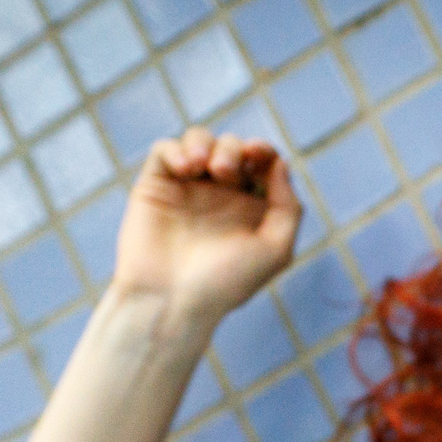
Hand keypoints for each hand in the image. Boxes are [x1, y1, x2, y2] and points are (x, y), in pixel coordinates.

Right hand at [112, 126, 302, 322]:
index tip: (259, 155)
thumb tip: (278, 164)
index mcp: (251, 209)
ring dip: (207, 143)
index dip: (264, 150)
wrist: (172, 300)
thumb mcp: (274, 251)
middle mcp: (220, 196)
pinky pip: (165, 150)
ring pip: (199, 141)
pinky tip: (186, 168)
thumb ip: (287, 207)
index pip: (262, 164)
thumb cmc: (226, 283)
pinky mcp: (155, 186)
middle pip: (232, 148)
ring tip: (205, 166)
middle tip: (226, 173)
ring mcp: (186, 189)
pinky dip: (177, 149)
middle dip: (234, 150)